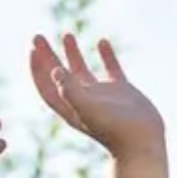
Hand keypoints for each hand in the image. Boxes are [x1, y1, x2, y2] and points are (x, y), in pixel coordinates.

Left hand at [30, 34, 164, 159]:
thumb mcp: (88, 109)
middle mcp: (84, 100)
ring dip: (73, 53)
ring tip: (67, 35)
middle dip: (48, 56)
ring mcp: (103, 96)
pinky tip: (102, 41)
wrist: (143, 142)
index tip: (33, 50)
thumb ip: (70, 90)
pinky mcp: (122, 92)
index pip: (48, 87)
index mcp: (72, 108)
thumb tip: (55, 70)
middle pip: (60, 75)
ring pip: (82, 70)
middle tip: (37, 36)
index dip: (38, 70)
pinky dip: (106, 55)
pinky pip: (112, 69)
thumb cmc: (115, 130)